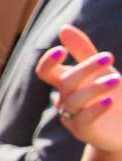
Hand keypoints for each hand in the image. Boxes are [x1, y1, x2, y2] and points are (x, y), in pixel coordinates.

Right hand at [39, 25, 121, 152]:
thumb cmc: (111, 95)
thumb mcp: (101, 70)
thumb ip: (82, 51)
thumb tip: (63, 28)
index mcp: (65, 83)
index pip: (45, 72)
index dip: (48, 62)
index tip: (61, 51)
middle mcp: (64, 99)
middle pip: (66, 82)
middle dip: (86, 69)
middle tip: (108, 57)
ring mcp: (72, 117)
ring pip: (74, 101)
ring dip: (95, 88)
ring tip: (117, 79)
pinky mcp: (84, 132)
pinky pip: (84, 120)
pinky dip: (95, 109)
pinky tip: (109, 101)